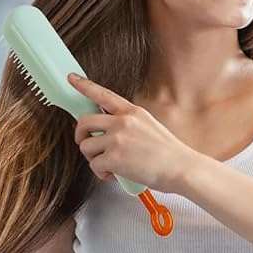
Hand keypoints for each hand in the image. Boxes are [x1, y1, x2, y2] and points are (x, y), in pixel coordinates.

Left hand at [68, 73, 196, 192]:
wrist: (180, 167)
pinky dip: (102, 173)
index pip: (102, 94)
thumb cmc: (168, 152)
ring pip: (86, 146)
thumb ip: (128, 124)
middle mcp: (122, 122)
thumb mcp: (149, 126)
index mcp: (132, 112)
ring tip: (110, 165)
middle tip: (88, 145)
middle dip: (80, 135)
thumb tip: (107, 132)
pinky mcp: (113, 157)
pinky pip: (94, 165)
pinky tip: (115, 174)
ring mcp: (117, 139)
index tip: (71, 78)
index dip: (84, 85)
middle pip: (84, 121)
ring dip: (93, 159)